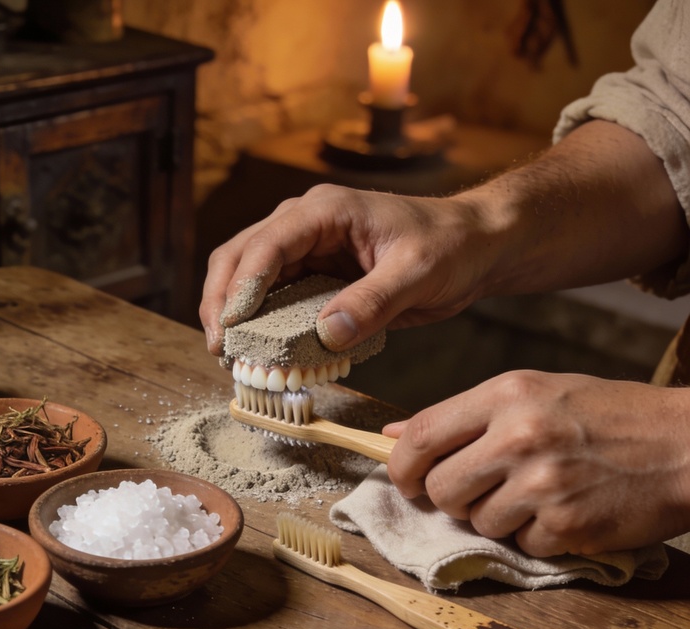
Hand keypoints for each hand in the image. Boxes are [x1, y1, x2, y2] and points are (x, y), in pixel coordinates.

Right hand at [197, 184, 495, 355]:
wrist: (474, 244)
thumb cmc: (452, 246)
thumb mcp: (419, 273)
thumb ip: (374, 302)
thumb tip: (328, 333)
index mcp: (326, 210)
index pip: (267, 244)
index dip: (242, 285)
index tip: (231, 325)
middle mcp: (305, 221)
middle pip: (239, 255)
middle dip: (220, 300)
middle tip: (219, 346)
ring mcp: (304, 245)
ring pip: (244, 273)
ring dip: (230, 311)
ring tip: (227, 353)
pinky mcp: (310, 270)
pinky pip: (270, 293)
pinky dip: (255, 320)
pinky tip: (254, 348)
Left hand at [385, 370, 689, 555]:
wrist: (689, 445)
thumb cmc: (610, 415)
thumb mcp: (537, 393)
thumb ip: (465, 416)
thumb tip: (394, 435)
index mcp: (506, 395)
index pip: (421, 436)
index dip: (403, 466)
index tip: (408, 479)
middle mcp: (518, 436)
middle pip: (441, 488)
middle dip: (453, 498)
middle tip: (484, 490)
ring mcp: (543, 483)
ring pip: (478, 522)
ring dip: (500, 518)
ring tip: (538, 494)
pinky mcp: (567, 525)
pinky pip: (522, 544)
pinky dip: (538, 536)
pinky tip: (566, 510)